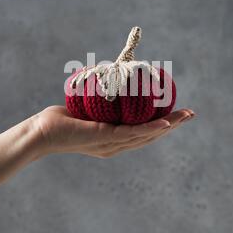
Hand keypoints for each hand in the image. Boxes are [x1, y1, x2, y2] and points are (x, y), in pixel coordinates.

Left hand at [35, 106, 195, 157]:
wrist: (41, 133)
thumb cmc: (61, 121)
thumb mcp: (87, 112)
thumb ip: (100, 104)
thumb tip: (108, 86)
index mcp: (115, 142)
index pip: (144, 134)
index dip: (164, 125)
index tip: (179, 115)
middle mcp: (116, 146)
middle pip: (151, 136)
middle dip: (173, 125)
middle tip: (191, 114)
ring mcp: (111, 144)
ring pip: (145, 135)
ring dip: (168, 126)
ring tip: (185, 116)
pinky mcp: (104, 138)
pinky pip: (131, 133)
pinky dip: (150, 129)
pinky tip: (165, 123)